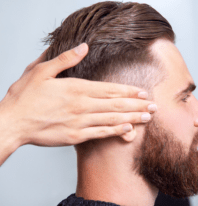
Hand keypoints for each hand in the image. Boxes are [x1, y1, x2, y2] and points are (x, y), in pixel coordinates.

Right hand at [0, 43, 155, 164]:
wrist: (13, 123)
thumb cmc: (25, 97)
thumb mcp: (41, 70)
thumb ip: (65, 60)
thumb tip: (83, 47)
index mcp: (76, 88)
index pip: (110, 89)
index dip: (129, 91)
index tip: (143, 93)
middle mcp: (83, 105)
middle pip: (116, 104)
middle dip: (137, 105)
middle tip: (154, 107)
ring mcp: (81, 122)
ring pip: (113, 119)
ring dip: (132, 118)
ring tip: (148, 117)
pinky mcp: (76, 136)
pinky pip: (101, 133)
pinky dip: (116, 131)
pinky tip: (129, 130)